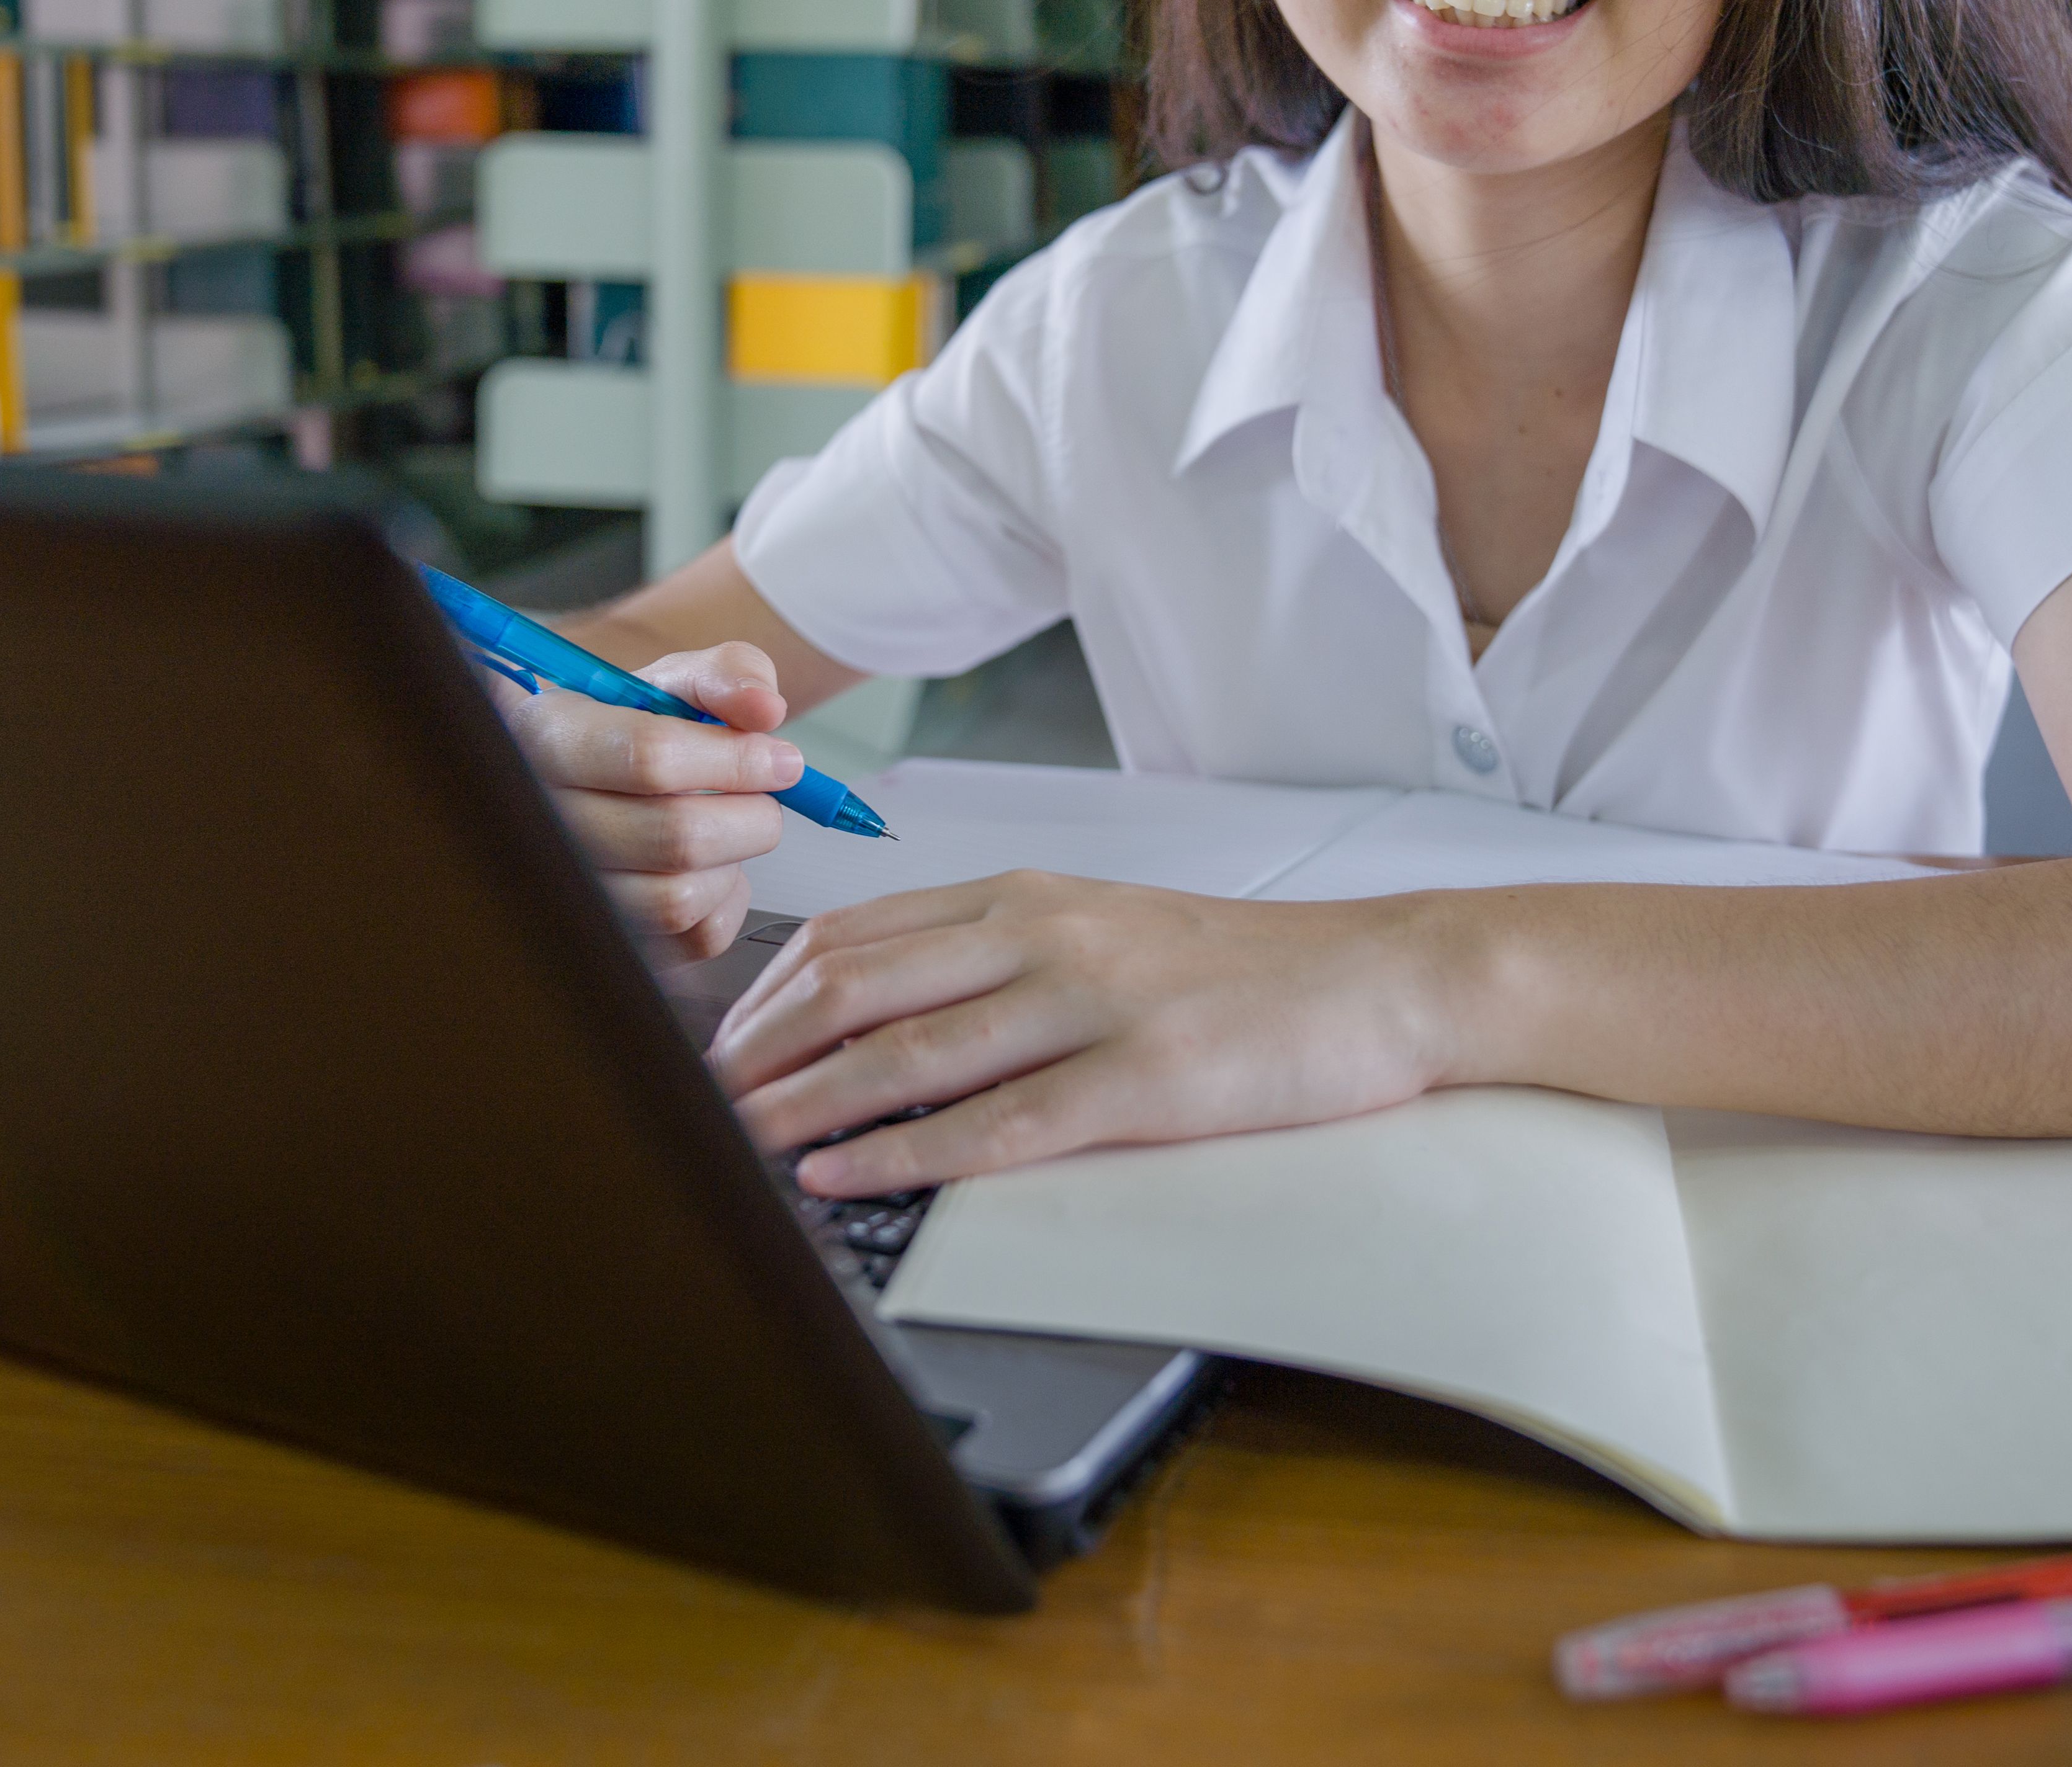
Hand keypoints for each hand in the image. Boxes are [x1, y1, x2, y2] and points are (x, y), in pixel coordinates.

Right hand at [484, 640, 804, 960]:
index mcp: (551, 736)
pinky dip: (725, 901)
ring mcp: (567, 887)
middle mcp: (545, 819)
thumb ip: (728, 673)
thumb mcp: (675, 679)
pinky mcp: (605, 938)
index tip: (781, 758)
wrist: (594, 777)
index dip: (735, 760)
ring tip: (724, 825)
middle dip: (751, 814)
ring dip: (734, 860)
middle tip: (764, 794)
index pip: (649, 757)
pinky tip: (709, 866)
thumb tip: (766, 708)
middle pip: (676, 836)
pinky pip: (692, 940)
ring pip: (680, 898)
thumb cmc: (633, 726)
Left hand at [707, 872, 1466, 1193]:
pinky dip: (904, 1151)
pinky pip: (998, 1120)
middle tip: (691, 1106)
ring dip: (806, 1103)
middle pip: (856, 984)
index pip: (855, 934)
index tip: (709, 1047)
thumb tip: (884, 1010)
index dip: (763, 994)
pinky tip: (845, 1174)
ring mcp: (1092, 1003)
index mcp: (1026, 896)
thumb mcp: (1103, 932)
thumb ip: (1000, 957)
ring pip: (909, 1050)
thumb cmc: (1241, 971)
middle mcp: (1044, 934)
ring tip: (736, 1144)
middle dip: (756, 1052)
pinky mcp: (1143, 1079)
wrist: (1380, 978)